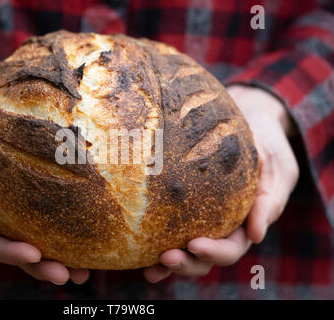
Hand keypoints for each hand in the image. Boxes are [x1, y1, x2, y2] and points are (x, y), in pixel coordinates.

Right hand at [0, 58, 88, 284]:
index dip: (11, 253)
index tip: (34, 254)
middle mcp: (2, 213)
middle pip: (22, 248)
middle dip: (44, 266)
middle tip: (70, 276)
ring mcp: (21, 202)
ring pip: (43, 235)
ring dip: (63, 256)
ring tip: (87, 271)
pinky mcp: (40, 184)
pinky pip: (57, 206)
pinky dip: (74, 222)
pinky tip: (95, 230)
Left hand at [143, 85, 298, 282]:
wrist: (247, 119)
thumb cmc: (265, 142)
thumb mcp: (275, 165)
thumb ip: (270, 199)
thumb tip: (257, 235)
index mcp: (245, 222)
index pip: (231, 248)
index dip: (214, 252)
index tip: (194, 243)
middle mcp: (221, 226)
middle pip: (204, 258)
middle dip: (186, 263)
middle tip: (165, 257)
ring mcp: (201, 219)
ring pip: (185, 251)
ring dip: (168, 262)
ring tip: (148, 267)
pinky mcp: (183, 207)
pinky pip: (168, 229)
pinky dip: (154, 244)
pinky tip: (137, 251)